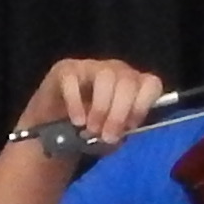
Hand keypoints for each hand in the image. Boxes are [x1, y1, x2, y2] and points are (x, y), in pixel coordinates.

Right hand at [12, 55, 166, 156]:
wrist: (53, 125)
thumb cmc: (90, 129)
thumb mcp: (110, 134)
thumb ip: (120, 132)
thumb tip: (120, 135)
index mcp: (135, 86)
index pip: (151, 84)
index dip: (143, 105)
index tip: (130, 127)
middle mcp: (118, 71)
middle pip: (128, 81)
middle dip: (119, 112)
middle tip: (107, 136)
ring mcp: (92, 66)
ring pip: (106, 76)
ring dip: (101, 107)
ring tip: (91, 129)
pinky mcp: (67, 69)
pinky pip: (75, 79)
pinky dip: (76, 103)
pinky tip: (77, 121)